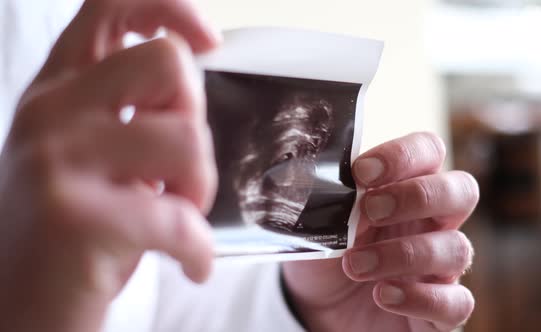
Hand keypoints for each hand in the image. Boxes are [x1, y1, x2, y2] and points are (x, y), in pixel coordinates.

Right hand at [0, 1, 219, 330]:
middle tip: (178, 175)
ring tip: (177, 220)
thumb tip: (192, 87)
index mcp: (58, 91)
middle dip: (196, 125)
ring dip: (198, 191)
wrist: (21, 310)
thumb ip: (130, 113)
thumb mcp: (92, 158)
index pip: (110, 5)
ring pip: (186, 139)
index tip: (208, 40)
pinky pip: (179, 218)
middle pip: (167, 63)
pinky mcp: (75, 218)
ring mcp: (56, 161)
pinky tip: (189, 263)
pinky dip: (198, 249)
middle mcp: (50, 113)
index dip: (169, 7)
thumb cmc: (73, 236)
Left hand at [283, 132, 477, 331]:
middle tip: (371, 211)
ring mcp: (441, 265)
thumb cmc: (326, 254)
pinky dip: (420, 298)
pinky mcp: (442, 307)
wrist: (320, 308)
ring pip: (457, 248)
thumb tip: (341, 188)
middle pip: (463, 190)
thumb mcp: (319, 224)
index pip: (428, 151)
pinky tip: (382, 295)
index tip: (361, 172)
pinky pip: (456, 302)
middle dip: (418, 196)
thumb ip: (333, 202)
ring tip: (354, 265)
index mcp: (404, 188)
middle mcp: (431, 221)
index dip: (403, 155)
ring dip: (404, 254)